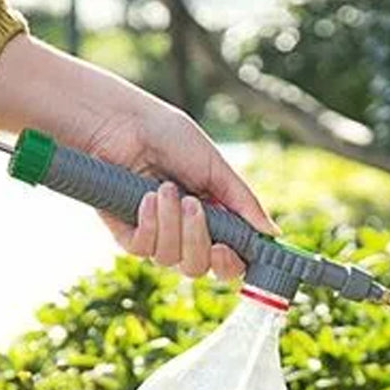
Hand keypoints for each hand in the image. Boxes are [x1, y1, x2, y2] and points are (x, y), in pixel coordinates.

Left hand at [0, 34, 277, 279]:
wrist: (118, 122)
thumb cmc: (164, 133)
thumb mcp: (212, 165)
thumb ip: (242, 202)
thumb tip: (271, 233)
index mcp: (211, 217)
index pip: (228, 259)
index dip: (232, 264)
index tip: (231, 251)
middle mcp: (184, 232)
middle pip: (201, 267)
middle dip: (199, 241)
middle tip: (194, 208)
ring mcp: (156, 235)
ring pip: (173, 261)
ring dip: (172, 225)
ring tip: (163, 188)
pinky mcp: (127, 234)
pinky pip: (143, 251)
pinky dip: (149, 225)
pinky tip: (145, 198)